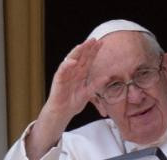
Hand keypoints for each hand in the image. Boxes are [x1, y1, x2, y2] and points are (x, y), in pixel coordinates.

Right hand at [26, 39, 102, 159]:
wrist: (62, 113)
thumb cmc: (73, 102)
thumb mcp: (88, 93)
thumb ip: (96, 84)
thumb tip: (107, 77)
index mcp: (80, 74)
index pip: (88, 59)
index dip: (94, 51)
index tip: (102, 43)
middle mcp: (72, 72)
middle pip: (80, 57)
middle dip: (87, 48)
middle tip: (94, 39)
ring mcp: (65, 75)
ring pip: (70, 60)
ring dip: (76, 53)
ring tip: (83, 45)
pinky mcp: (58, 81)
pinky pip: (62, 72)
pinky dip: (66, 66)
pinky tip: (72, 61)